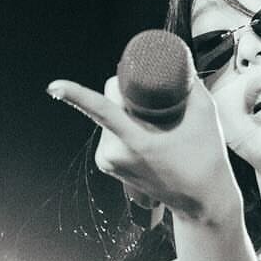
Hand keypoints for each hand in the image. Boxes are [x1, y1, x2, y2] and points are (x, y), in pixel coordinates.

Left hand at [48, 75, 241, 225]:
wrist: (202, 201)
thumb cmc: (205, 159)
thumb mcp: (204, 113)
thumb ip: (190, 83)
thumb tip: (179, 60)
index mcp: (135, 143)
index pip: (100, 111)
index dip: (76, 95)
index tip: (54, 86)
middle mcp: (114, 153)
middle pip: (109, 101)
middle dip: (129, 92)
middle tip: (158, 101)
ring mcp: (108, 160)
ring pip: (110, 114)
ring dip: (128, 109)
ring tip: (158, 125)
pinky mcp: (107, 164)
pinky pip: (110, 129)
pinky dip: (124, 123)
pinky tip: (147, 134)